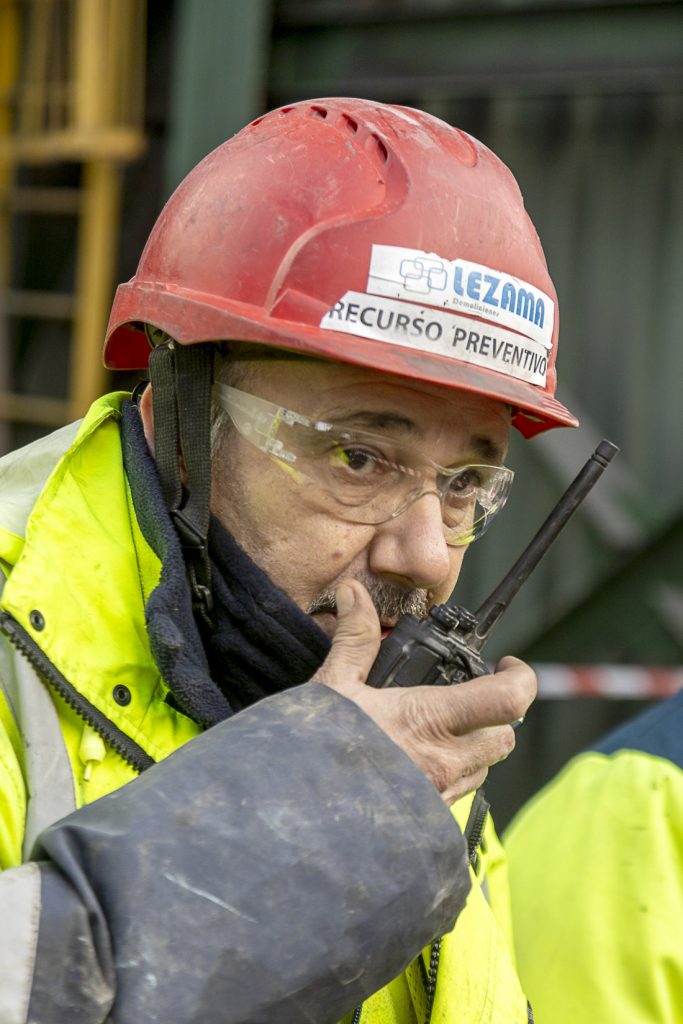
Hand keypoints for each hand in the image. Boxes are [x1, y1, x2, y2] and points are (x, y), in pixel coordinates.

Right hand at [313, 580, 536, 804]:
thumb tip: (353, 594)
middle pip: (505, 736)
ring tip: (436, 732)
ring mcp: (438, 796)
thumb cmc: (316, 751)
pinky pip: (457, 796)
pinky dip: (449, 776)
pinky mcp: (426, 822)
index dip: (521, 678)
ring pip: (483, 767)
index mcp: (430, 720)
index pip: (509, 699)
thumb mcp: (334, 685)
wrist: (297, 820)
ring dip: (473, 747)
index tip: (506, 665)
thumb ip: (356, 639)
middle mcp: (445, 762)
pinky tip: (414, 765)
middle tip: (468, 697)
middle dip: (496, 714)